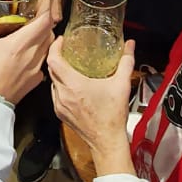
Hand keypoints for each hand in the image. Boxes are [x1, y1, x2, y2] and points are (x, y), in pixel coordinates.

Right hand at [0, 0, 51, 104]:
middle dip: (46, 17)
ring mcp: (37, 68)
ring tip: (33, 26)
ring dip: (44, 34)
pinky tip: (28, 50)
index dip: (47, 5)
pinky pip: (43, 60)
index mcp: (20, 44)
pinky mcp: (36, 79)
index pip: (45, 20)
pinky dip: (40, 51)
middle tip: (38, 8)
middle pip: (50, 30)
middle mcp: (33, 55)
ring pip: (48, 45)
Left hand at [46, 35, 136, 175]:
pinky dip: (61, 86)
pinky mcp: (60, 113)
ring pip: (53, 82)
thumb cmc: (112, 116)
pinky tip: (72, 85)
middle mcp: (63, 95)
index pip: (53, 60)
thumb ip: (126, 62)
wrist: (107, 141)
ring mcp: (60, 105)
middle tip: (66, 49)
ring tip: (69, 65)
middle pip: (51, 69)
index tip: (61, 40)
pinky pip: (55, 94)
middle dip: (56, 57)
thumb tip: (130, 45)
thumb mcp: (122, 84)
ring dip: (58, 73)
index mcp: (74, 85)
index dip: (55, 47)